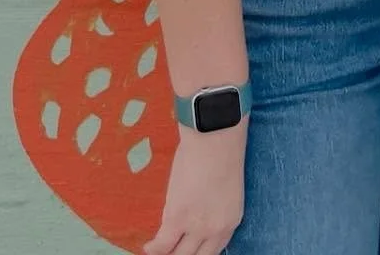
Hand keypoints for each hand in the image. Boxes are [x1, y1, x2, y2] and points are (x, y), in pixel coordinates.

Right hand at [145, 122, 246, 254]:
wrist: (217, 137)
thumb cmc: (224, 151)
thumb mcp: (227, 189)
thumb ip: (215, 208)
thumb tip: (200, 212)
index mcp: (231, 221)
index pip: (212, 252)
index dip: (197, 254)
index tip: (188, 251)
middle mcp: (215, 230)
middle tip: (173, 250)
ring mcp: (195, 226)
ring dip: (167, 253)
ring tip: (159, 251)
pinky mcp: (177, 218)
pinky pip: (162, 245)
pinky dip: (153, 248)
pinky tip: (148, 246)